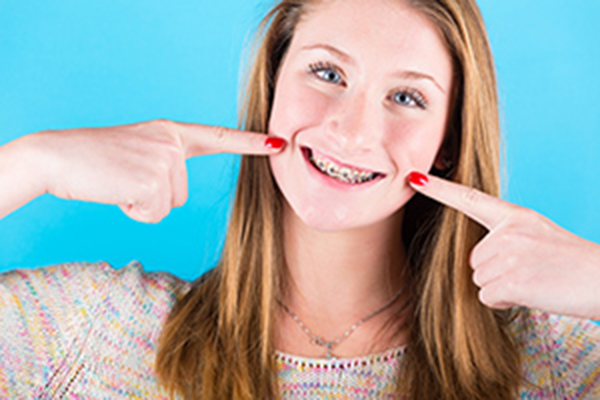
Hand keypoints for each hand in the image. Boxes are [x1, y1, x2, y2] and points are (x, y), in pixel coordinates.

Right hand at [28, 119, 285, 222]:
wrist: (57, 157)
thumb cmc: (94, 161)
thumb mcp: (136, 150)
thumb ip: (163, 162)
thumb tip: (171, 191)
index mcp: (170, 132)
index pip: (216, 137)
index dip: (248, 142)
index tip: (278, 143)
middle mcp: (172, 140)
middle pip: (182, 192)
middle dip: (153, 196)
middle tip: (124, 179)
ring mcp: (164, 158)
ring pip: (170, 205)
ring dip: (143, 204)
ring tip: (118, 183)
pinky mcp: (153, 178)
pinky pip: (155, 213)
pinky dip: (134, 211)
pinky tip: (116, 191)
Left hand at [407, 171, 599, 319]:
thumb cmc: (572, 262)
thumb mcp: (539, 235)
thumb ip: (505, 237)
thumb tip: (475, 260)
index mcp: (515, 216)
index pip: (470, 199)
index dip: (439, 190)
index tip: (413, 178)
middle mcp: (507, 231)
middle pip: (473, 260)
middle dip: (495, 273)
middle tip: (531, 272)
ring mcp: (508, 254)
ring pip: (479, 280)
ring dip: (502, 288)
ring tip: (535, 281)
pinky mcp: (511, 279)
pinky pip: (487, 297)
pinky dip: (506, 302)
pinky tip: (532, 293)